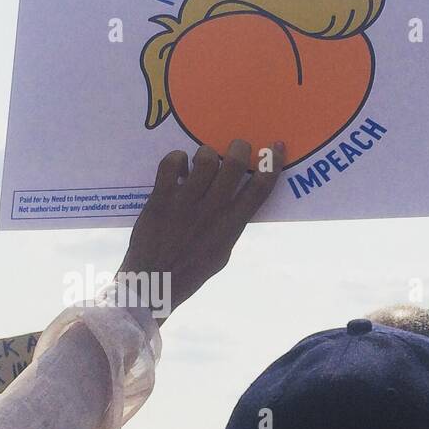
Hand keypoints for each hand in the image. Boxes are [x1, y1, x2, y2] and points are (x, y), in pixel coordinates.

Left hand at [118, 140, 282, 319]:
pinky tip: (178, 167)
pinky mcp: (160, 198)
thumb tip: (238, 199)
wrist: (153, 281)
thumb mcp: (222, 252)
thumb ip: (231, 225)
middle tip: (234, 148)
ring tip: (202, 161)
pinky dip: (176, 158)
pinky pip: (171, 164)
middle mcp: (212, 211)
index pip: (259, 189)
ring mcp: (185, 203)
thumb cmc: (190, 270)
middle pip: (234, 164)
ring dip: (206, 154)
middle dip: (238, 148)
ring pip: (204, 159)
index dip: (271, 164)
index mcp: (231, 225)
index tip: (275, 147)